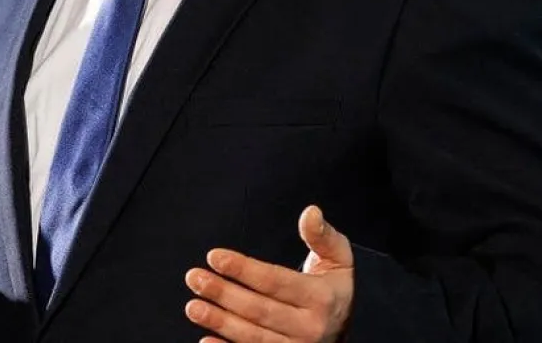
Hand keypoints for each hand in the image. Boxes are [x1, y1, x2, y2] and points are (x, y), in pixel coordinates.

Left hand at [185, 205, 354, 342]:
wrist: (347, 330)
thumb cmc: (335, 290)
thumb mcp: (338, 260)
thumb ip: (322, 235)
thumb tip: (311, 212)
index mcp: (321, 298)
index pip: (276, 281)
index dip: (244, 269)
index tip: (215, 257)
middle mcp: (310, 328)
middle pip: (260, 310)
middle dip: (224, 294)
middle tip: (195, 278)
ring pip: (253, 337)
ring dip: (220, 322)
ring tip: (193, 307)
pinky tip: (206, 341)